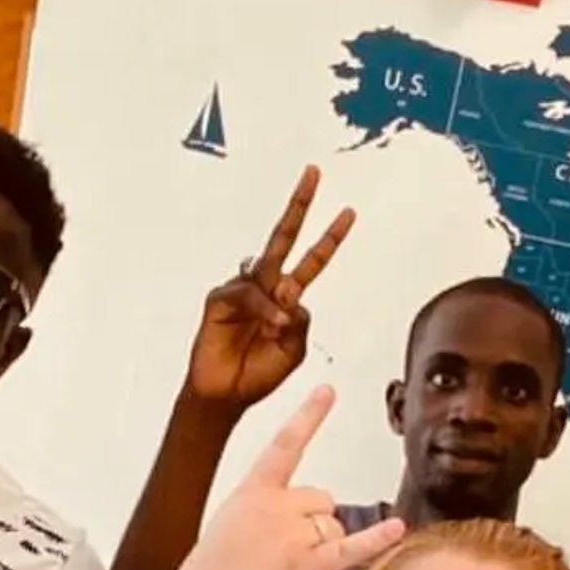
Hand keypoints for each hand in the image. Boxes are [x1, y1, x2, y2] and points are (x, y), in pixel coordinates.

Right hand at [159, 387, 405, 569]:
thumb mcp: (225, 530)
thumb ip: (261, 514)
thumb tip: (299, 523)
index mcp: (249, 493)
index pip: (284, 446)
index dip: (308, 417)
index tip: (328, 391)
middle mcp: (273, 506)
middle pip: (322, 499)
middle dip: (315, 524)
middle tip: (283, 556)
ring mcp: (291, 535)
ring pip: (334, 527)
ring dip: (323, 548)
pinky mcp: (307, 566)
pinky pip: (350, 548)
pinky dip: (376, 539)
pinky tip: (396, 529)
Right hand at [185, 166, 355, 412]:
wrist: (226, 395)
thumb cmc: (258, 375)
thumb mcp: (294, 350)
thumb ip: (300, 320)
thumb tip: (289, 294)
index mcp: (287, 299)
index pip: (312, 261)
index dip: (330, 239)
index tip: (349, 213)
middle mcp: (265, 287)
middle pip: (285, 238)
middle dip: (299, 206)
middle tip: (314, 173)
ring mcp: (242, 291)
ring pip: (265, 269)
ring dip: (276, 297)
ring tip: (277, 328)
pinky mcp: (220, 299)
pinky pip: (247, 291)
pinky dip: (261, 308)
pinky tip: (267, 325)